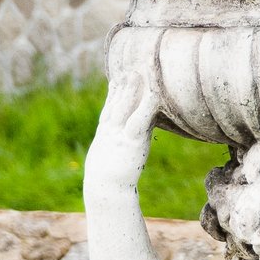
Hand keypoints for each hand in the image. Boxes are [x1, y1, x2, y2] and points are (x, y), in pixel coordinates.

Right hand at [86, 33, 160, 184]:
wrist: (105, 190)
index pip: (109, 108)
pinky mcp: (132, 141)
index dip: (114, 92)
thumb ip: (114, 149)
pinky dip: (147, 106)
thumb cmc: (108, 180)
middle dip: (123, 85)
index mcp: (104, 135)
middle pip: (116, 102)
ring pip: (125, 106)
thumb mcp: (109, 160)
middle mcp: (110, 131)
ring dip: (132, 89)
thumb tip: (121, 146)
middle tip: (130, 68)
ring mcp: (120, 134)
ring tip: (138, 73)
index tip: (118, 78)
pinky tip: (154, 95)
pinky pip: (140, 119)